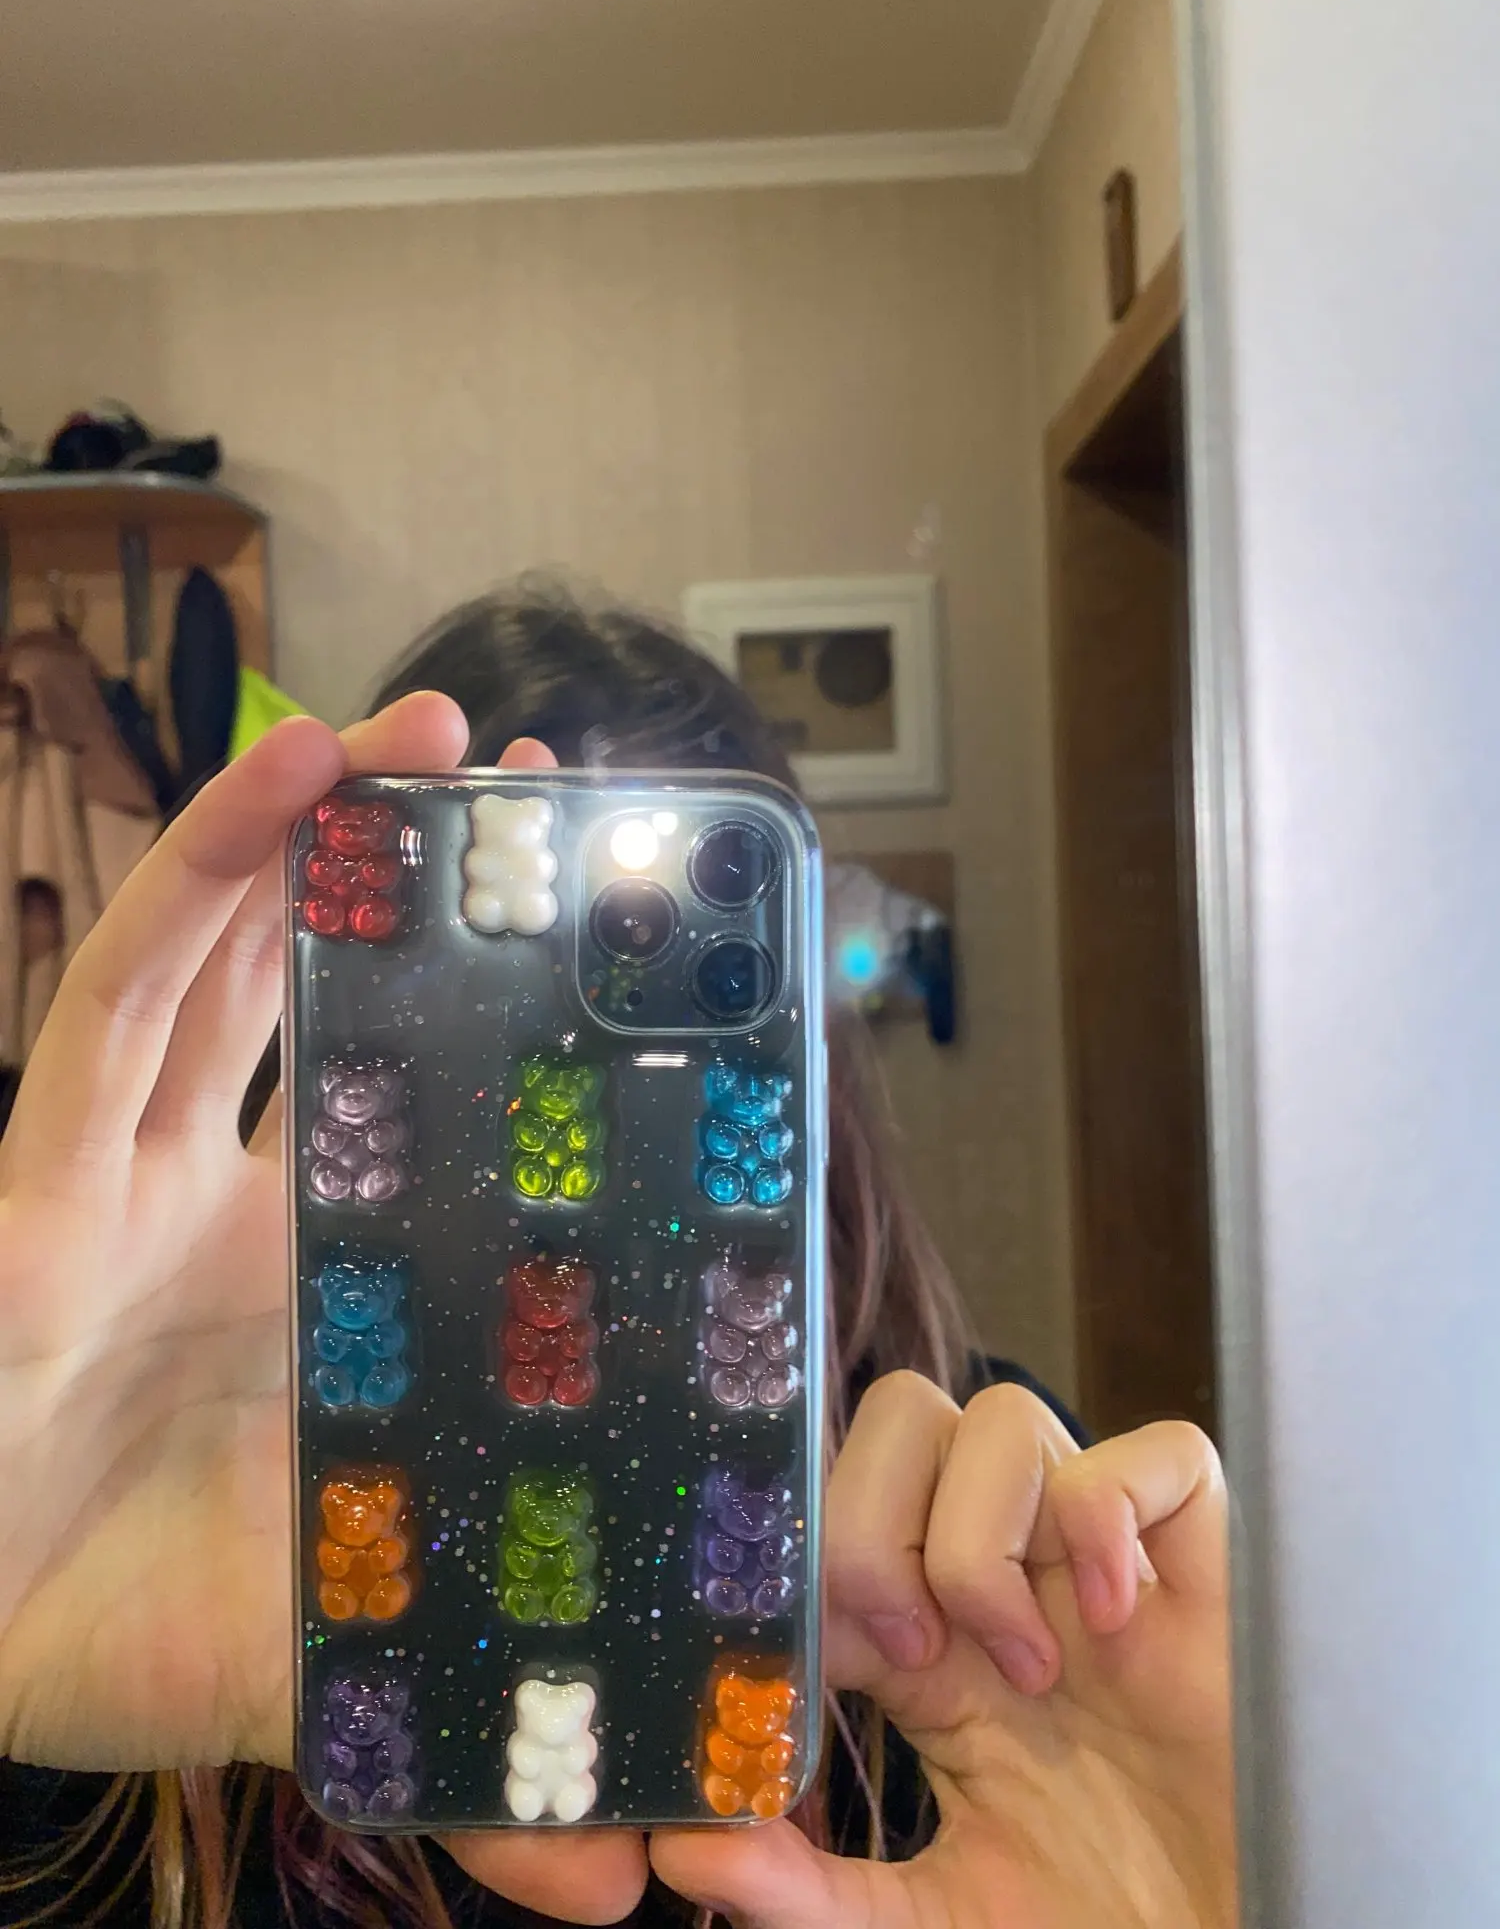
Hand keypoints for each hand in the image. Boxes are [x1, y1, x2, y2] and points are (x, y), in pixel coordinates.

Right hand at [0, 713, 646, 1925]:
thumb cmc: (126, 1636)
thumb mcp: (333, 1656)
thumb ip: (483, 1744)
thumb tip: (642, 1876)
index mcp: (336, 1285)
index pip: (444, 1117)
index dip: (522, 1024)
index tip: (633, 941)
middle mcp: (242, 1195)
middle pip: (348, 997)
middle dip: (436, 886)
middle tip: (556, 783)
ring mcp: (138, 1159)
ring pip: (244, 953)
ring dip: (329, 829)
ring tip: (435, 726)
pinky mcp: (45, 1161)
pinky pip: (128, 988)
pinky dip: (207, 869)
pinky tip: (287, 770)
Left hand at [652, 1374, 1235, 1928]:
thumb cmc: (1096, 1924)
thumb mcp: (928, 1920)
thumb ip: (801, 1889)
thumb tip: (681, 1845)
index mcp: (927, 1640)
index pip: (829, 1509)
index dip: (802, 1557)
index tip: (814, 1661)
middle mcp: (1004, 1571)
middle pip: (898, 1417)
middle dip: (874, 1522)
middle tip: (912, 1654)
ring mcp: (1101, 1557)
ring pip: (1002, 1415)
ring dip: (982, 1538)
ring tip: (1022, 1666)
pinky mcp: (1201, 1559)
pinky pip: (1152, 1452)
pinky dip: (1112, 1520)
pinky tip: (1117, 1625)